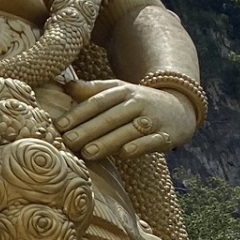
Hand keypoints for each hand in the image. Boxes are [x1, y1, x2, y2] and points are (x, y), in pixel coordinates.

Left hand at [58, 79, 195, 161]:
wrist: (179, 108)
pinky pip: (153, 141)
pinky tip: (125, 153)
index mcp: (122, 91)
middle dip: (89, 129)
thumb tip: (64, 86)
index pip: (98, 101)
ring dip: (108, 141)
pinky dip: (140, 146)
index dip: (78, 113)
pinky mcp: (167, 134)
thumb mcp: (118, 91)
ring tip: (87, 153)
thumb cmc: (138, 103)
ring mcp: (153, 119)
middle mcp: (138, 103)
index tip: (60, 125)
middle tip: (68, 142)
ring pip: (129, 130)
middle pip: (111, 116)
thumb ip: (92, 90)